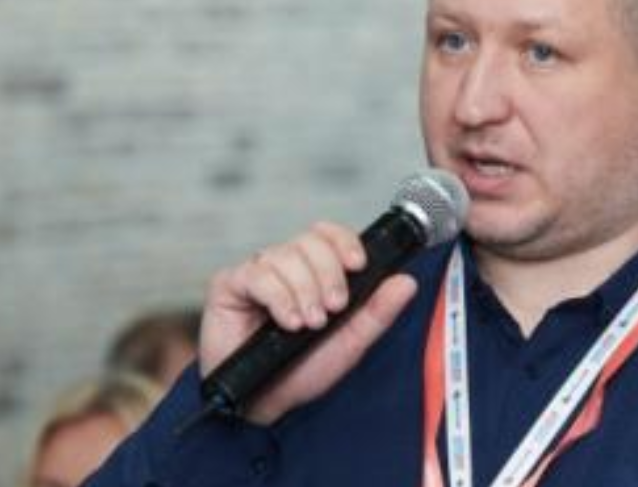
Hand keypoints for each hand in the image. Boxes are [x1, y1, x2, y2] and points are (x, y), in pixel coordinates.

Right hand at [200, 222, 417, 424]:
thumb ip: (378, 312)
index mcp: (314, 272)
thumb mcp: (350, 342)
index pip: (329, 235)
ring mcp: (258, 274)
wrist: (266, 402)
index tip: (357, 264)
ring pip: (286, 256)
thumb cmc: (303, 370)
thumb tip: (407, 281)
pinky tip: (287, 321)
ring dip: (304, 291)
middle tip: (333, 309)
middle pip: (310, 241)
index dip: (344, 242)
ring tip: (308, 324)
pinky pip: (257, 274)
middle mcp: (286, 267)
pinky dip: (278, 297)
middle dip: (328, 274)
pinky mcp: (230, 285)